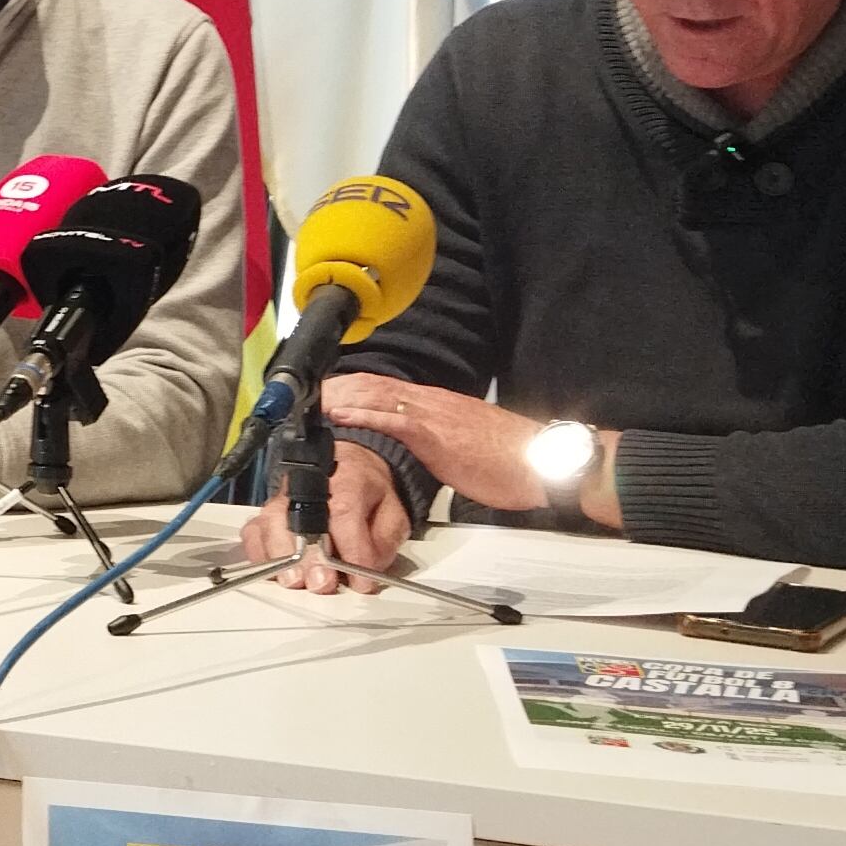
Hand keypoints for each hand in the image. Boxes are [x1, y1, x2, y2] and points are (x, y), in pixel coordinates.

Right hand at [235, 440, 412, 594]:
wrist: (347, 469)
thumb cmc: (367, 493)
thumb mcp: (392, 514)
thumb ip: (383, 542)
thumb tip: (367, 570)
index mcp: (346, 480)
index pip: (345, 514)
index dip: (352, 552)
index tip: (361, 581)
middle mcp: (307, 486)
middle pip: (300, 519)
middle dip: (310, 557)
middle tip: (321, 583)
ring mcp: (281, 499)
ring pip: (270, 525)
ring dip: (281, 557)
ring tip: (293, 581)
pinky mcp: (265, 513)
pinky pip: (253, 533)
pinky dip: (259, 555)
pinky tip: (274, 571)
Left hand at [318, 373, 619, 525]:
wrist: (541, 461)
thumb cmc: (508, 459)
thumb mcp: (465, 444)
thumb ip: (439, 439)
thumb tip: (422, 446)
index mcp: (436, 405)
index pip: (387, 388)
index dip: (353, 387)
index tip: (326, 389)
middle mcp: (430, 402)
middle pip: (373, 385)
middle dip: (338, 386)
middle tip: (305, 389)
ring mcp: (432, 415)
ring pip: (376, 395)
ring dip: (341, 395)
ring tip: (309, 397)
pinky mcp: (436, 434)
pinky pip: (393, 419)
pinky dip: (362, 414)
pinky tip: (340, 414)